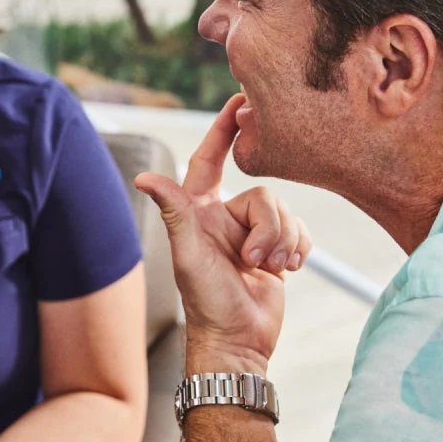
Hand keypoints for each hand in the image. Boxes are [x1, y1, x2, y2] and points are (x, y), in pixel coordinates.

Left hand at [135, 94, 310, 371]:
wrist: (239, 341)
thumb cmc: (206, 301)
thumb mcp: (189, 254)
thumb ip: (174, 211)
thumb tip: (143, 177)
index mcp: (199, 211)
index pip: (210, 160)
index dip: (222, 130)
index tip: (239, 100)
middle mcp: (225, 217)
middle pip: (263, 194)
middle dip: (267, 228)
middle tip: (253, 261)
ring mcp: (252, 233)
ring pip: (284, 213)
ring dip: (280, 243)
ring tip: (267, 271)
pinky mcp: (276, 249)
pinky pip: (299, 231)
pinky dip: (297, 248)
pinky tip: (287, 270)